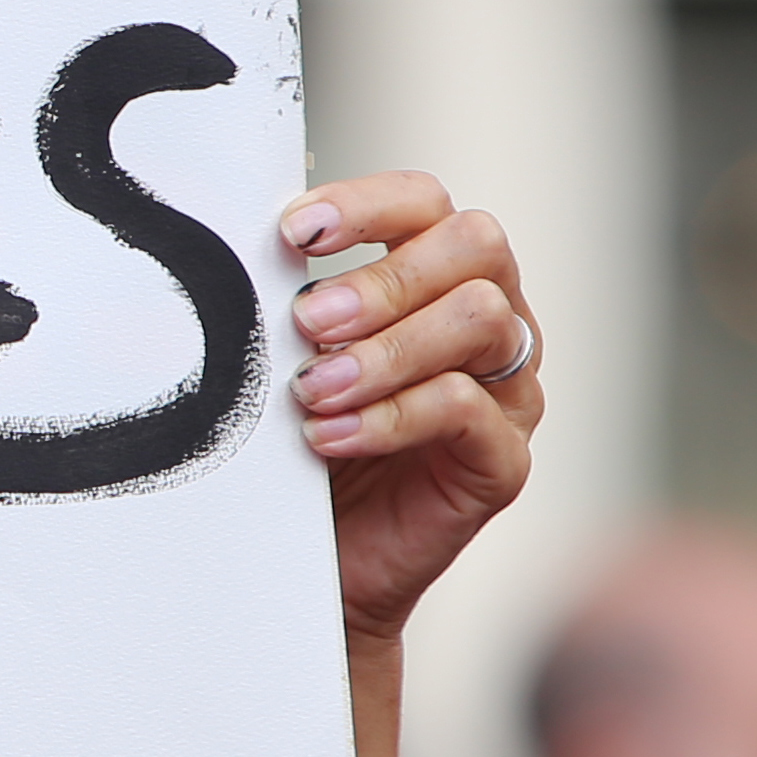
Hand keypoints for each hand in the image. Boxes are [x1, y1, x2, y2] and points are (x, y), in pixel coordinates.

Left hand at [272, 172, 537, 649]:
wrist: (315, 555)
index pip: (427, 201)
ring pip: (480, 320)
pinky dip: (389, 417)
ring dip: (385, 349)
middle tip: (308, 322)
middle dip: (384, 277)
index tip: (295, 232)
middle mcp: (492, 319)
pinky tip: (329, 435)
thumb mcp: (290, 354)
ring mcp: (509, 390)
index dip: (366, 203)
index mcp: (441, 273)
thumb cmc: (303, 435)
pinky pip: (467, 411)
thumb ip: (291, 295)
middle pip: (477, 244)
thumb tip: (247, 236)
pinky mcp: (504, 460)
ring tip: (312, 390)